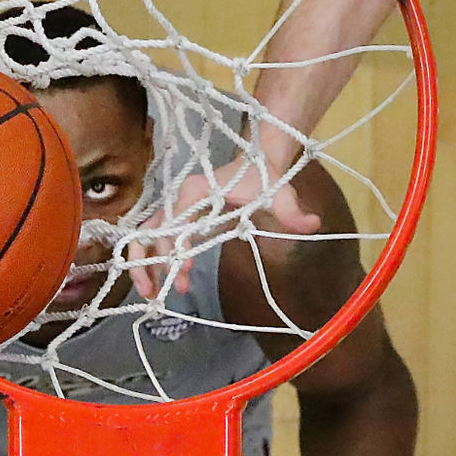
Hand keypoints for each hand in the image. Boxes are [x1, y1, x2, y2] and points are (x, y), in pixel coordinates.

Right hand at [129, 156, 320, 298]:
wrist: (256, 162)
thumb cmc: (264, 178)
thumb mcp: (280, 195)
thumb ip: (292, 212)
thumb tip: (311, 225)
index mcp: (196, 192)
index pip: (174, 221)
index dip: (173, 247)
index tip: (184, 271)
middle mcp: (178, 198)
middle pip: (149, 230)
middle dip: (145, 261)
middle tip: (152, 292)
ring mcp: (175, 207)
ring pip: (147, 235)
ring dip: (144, 263)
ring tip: (151, 292)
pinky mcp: (179, 216)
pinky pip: (157, 237)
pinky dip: (154, 258)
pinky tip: (166, 280)